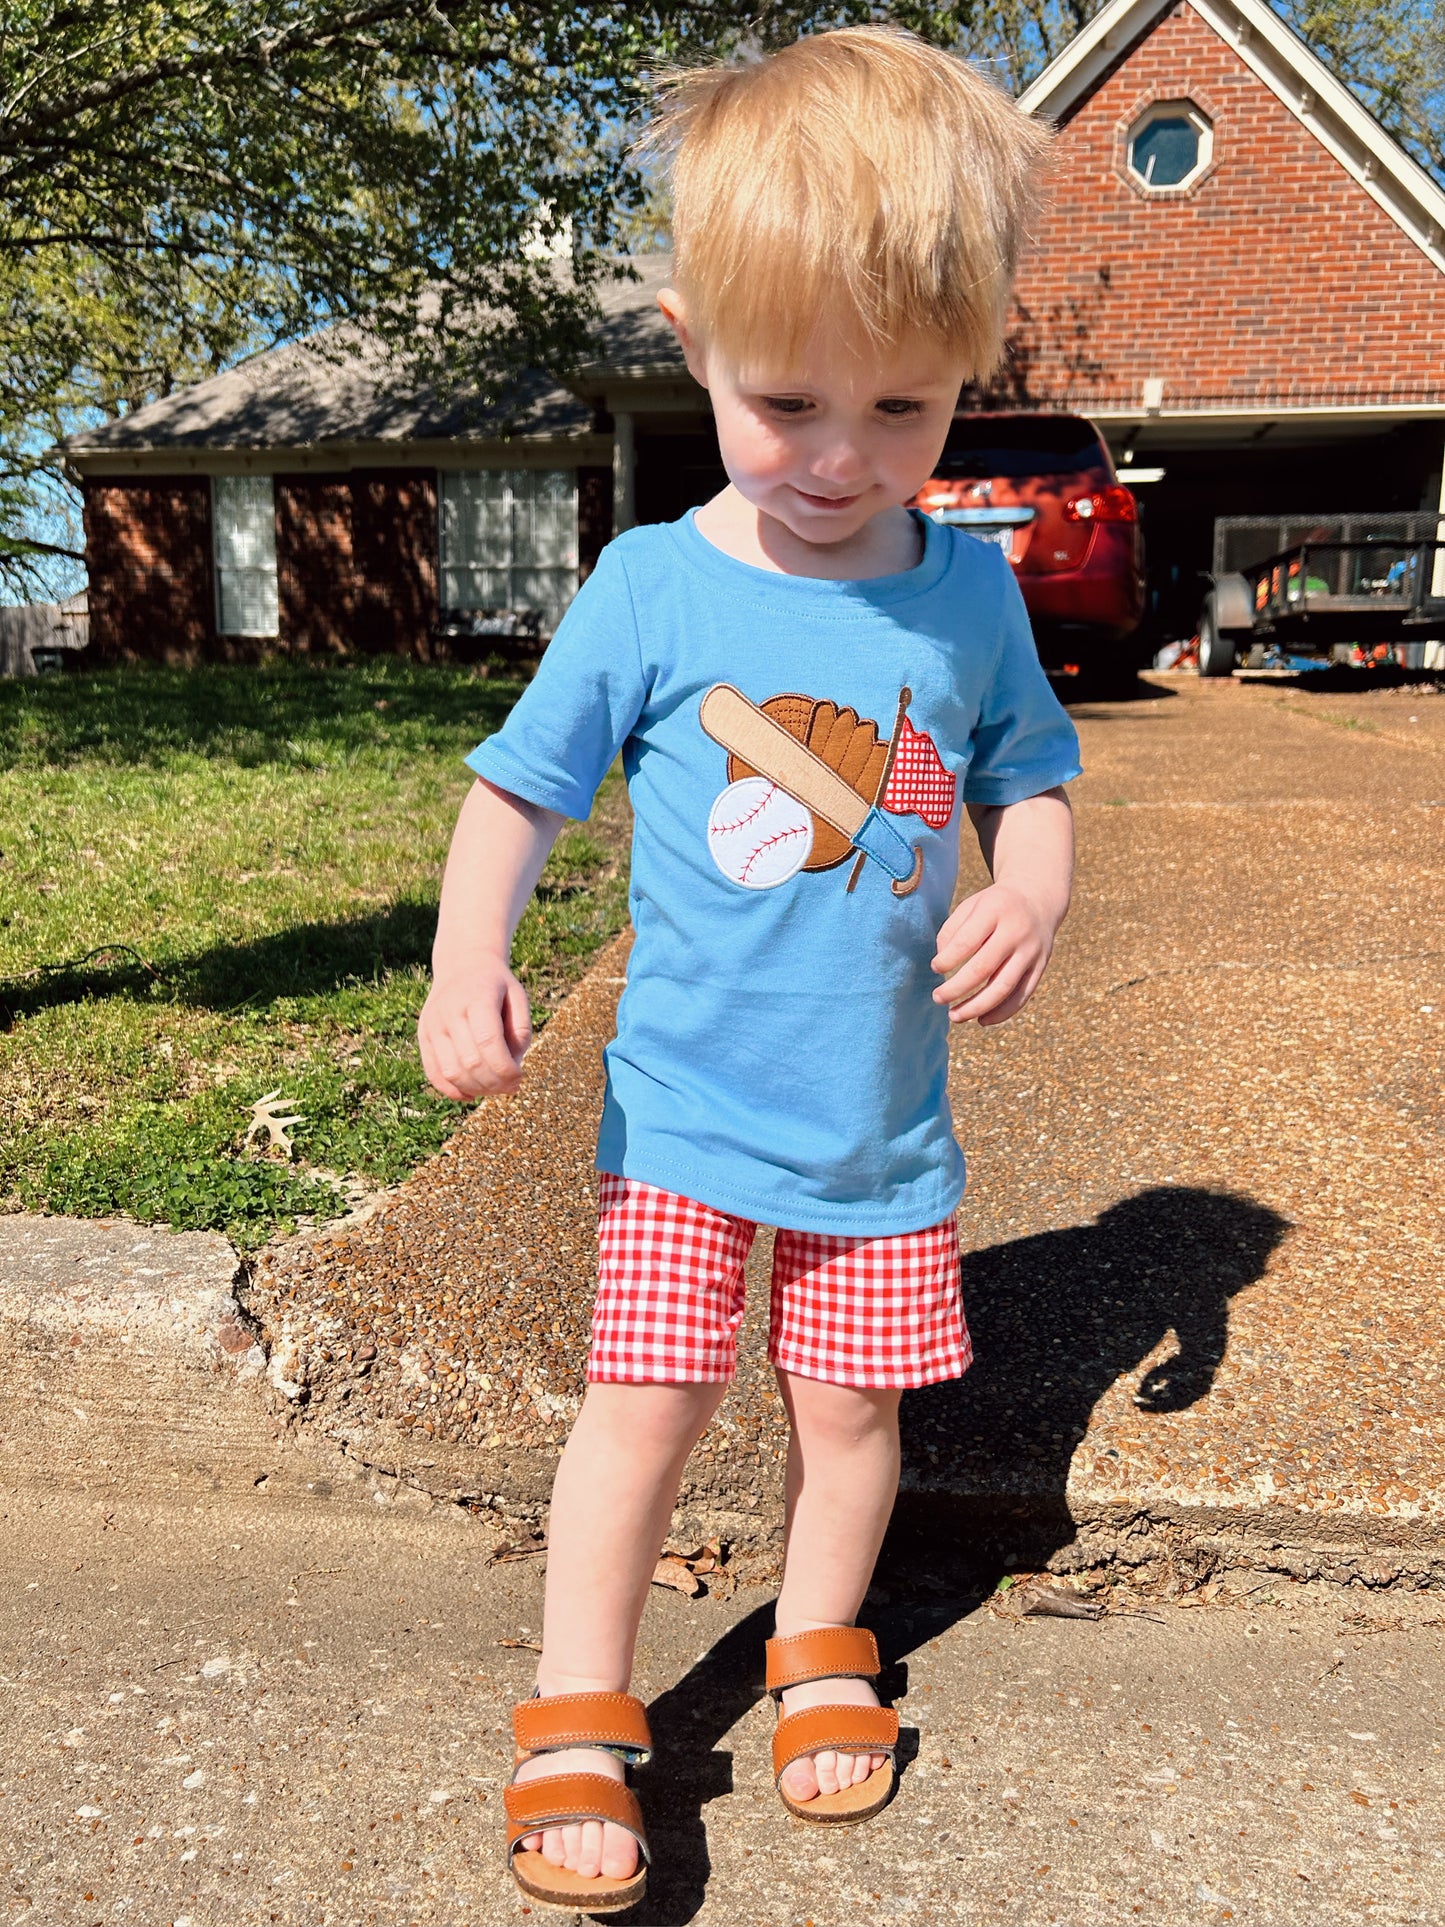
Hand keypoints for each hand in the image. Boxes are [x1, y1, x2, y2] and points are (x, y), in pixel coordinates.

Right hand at [417, 954, 532, 1099]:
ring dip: (476, 1089)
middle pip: (471, 1061)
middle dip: (495, 1082)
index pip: (489, 1042)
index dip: (505, 1068)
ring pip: (451, 1072)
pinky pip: (434, 1074)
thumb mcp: (518, 997)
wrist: (462, 966)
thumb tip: (513, 1066)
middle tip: (511, 1086)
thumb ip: (521, 1030)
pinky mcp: (424, 1037)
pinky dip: (453, 1091)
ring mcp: (432, 1025)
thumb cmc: (497, 987)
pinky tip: (472, 1094)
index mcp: (477, 997)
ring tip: (494, 1088)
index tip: (520, 1077)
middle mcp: (449, 1011)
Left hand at [931, 882, 1058, 1026]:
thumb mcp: (971, 905)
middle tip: (937, 998)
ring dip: (976, 1007)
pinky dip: (1001, 1013)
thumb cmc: (994, 906)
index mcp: (995, 910)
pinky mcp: (1041, 967)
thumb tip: (941, 966)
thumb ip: (952, 931)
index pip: (967, 942)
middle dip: (956, 988)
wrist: (1038, 899)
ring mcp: (1031, 951)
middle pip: (983, 968)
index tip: (935, 968)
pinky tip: (981, 1020)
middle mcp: (1016, 931)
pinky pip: (1021, 996)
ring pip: (1003, 987)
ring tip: (954, 1016)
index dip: (947, 960)